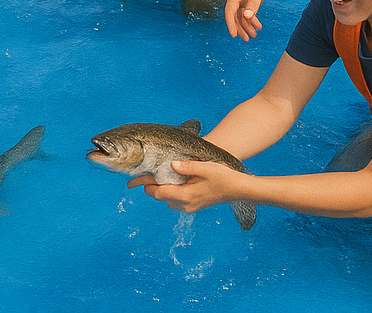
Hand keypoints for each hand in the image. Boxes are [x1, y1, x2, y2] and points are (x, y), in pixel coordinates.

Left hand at [128, 159, 243, 213]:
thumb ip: (187, 166)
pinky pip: (174, 200)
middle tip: (140, 174)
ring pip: (166, 199)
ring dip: (160, 189)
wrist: (238, 189)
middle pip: (160, 197)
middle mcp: (185, 205)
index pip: (158, 192)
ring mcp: (189, 207)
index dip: (145, 185)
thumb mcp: (205, 167)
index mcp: (185, 196)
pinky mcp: (193, 205)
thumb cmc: (222, 176)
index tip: (133, 179)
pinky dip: (168, 192)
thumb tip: (171, 165)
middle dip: (150, 186)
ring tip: (154, 175)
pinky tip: (171, 181)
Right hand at [224, 0, 275, 39]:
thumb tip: (247, 17)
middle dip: (240, 28)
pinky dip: (252, 20)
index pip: (230, 11)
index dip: (230, 23)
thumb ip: (253, 4)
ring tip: (254, 35)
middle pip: (235, 16)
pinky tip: (258, 26)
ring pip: (242, 15)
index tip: (233, 35)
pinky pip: (249, 12)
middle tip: (246, 39)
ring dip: (247, 26)